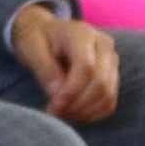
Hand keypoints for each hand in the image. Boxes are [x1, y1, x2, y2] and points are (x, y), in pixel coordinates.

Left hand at [12, 0, 122, 124]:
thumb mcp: (31, 48)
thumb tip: (57, 93)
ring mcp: (111, 61)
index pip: (86, 67)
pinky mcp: (112, 75)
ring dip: (85, 112)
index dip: (71, 91)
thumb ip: (44, 69)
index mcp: (82, 34)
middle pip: (101, 83)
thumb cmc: (37, 39)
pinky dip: (92, 113)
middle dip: (77, 105)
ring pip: (108, 95)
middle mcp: (103, 45)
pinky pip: (109, 102)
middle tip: (54, 113)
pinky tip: (72, 113)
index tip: (53, 106)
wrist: (47, 32)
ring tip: (61, 113)